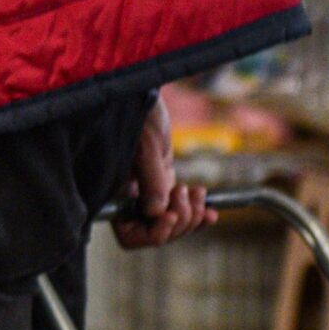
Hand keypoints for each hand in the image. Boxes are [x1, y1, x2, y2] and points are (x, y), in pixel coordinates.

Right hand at [114, 99, 216, 249]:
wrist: (144, 94)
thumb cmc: (137, 113)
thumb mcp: (145, 146)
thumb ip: (150, 180)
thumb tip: (157, 213)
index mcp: (116, 195)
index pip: (131, 235)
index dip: (153, 233)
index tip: (170, 215)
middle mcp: (131, 200)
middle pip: (158, 234)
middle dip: (179, 220)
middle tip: (185, 193)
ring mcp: (149, 194)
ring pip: (174, 225)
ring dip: (191, 216)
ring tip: (197, 192)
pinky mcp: (163, 185)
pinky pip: (182, 210)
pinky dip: (198, 213)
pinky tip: (212, 211)